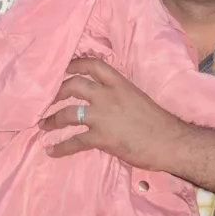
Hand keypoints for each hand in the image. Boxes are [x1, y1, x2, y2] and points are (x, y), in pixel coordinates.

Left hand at [39, 57, 181, 169]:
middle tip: (46, 99)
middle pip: (73, 85)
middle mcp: (108, 96)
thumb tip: (107, 102)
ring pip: (68, 113)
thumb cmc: (160, 122)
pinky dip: (60, 147)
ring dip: (52, 120)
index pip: (93, 65)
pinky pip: (74, 141)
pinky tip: (51, 151)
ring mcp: (103, 116)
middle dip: (56, 92)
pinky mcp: (101, 138)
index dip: (75, 64)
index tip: (64, 68)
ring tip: (43, 125)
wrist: (170, 141)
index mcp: (120, 84)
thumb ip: (120, 96)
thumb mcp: (139, 99)